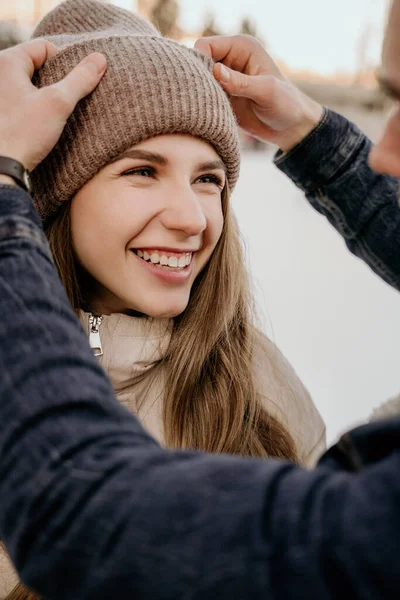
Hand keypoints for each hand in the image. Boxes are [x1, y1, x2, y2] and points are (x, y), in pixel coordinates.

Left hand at [0, 39, 106, 172]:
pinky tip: (42, 124)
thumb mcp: (58, 103)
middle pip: (36, 65)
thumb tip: (100, 58)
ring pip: (30, 84)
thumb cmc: (24, 134)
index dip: (65, 62)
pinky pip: (22, 100)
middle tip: (66, 100)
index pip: (44, 47)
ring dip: (46, 95)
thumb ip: (80, 79)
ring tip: (55, 114)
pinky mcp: (1, 112)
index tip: (75, 84)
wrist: (2, 168)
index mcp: (6, 62)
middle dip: (55, 80)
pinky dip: (35, 107)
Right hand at [195, 35, 322, 151]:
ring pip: (198, 81)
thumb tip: (215, 71)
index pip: (206, 45)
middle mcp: (230, 60)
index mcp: (241, 48)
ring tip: (213, 108)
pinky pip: (203, 97)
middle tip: (208, 98)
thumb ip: (240, 82)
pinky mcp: (223, 96)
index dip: (200, 61)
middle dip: (199, 79)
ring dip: (201, 94)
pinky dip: (204, 105)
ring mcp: (225, 79)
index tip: (206, 83)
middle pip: (198, 63)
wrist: (290, 128)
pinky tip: (213, 115)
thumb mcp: (266, 92)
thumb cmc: (285, 105)